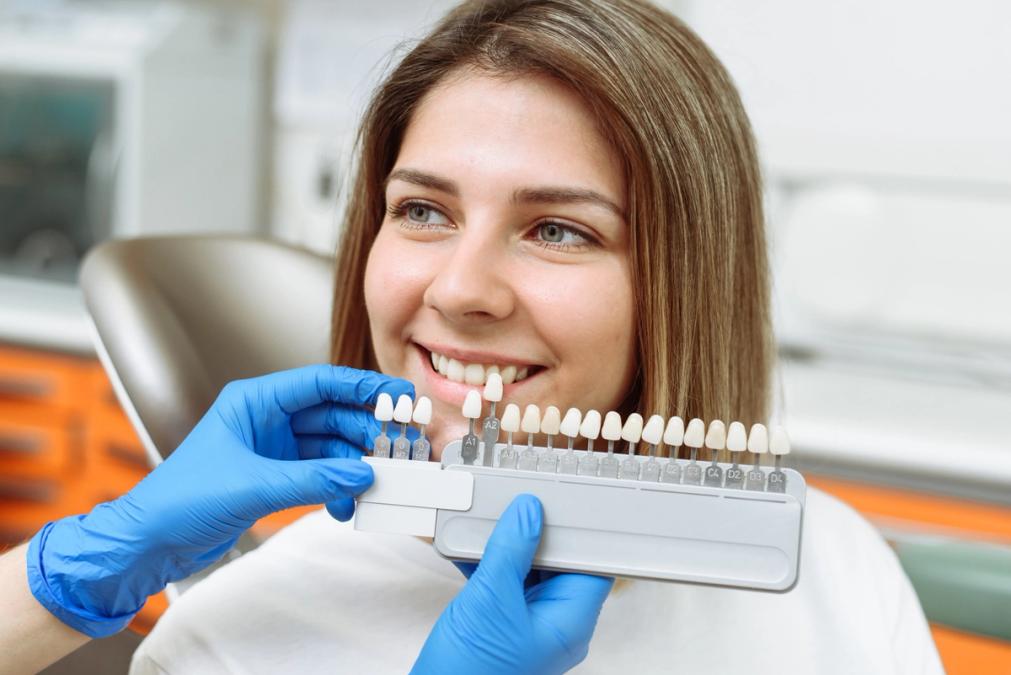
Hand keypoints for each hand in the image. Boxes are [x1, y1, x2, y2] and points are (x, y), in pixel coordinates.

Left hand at [26, 365, 411, 636]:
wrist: (148, 544)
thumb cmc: (179, 501)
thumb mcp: (253, 486)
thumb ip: (313, 479)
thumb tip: (361, 474)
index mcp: (254, 402)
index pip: (320, 383)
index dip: (362, 387)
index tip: (397, 396)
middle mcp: (266, 420)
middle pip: (332, 415)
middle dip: (364, 432)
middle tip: (396, 448)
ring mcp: (272, 450)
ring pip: (329, 448)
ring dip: (353, 466)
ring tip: (374, 483)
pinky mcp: (274, 478)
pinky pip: (319, 475)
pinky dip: (336, 488)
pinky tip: (345, 505)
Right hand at [412, 495, 613, 674]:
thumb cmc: (472, 672)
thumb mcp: (491, 600)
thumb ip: (511, 550)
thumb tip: (528, 512)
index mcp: (569, 621)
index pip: (591, 564)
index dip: (580, 531)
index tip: (562, 501)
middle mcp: (554, 623)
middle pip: (558, 563)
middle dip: (535, 532)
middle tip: (517, 503)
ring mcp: (527, 624)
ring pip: (527, 570)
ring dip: (505, 545)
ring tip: (487, 519)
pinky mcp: (501, 624)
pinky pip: (502, 583)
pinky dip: (486, 562)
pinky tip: (466, 544)